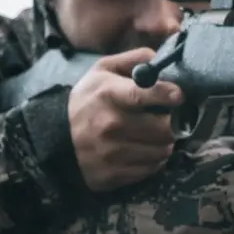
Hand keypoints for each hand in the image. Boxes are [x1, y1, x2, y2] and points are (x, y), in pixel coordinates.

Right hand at [68, 47, 183, 191]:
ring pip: (163, 151)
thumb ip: (134, 60)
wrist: (54, 137)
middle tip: (169, 120)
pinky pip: (152, 168)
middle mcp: (110, 125)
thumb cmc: (88, 100)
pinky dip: (155, 159)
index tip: (179, 96)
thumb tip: (161, 59)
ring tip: (156, 135)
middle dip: (173, 124)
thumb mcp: (103, 71)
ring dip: (166, 143)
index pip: (142, 95)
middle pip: (164, 129)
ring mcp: (113, 152)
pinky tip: (145, 149)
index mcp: (108, 95)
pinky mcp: (114, 174)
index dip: (166, 94)